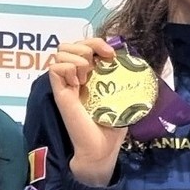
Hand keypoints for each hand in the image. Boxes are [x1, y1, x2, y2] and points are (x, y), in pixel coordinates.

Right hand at [49, 37, 129, 187]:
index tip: (111, 55)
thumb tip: (135, 60)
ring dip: (77, 58)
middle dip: (86, 46)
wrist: (102, 148)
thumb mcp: (123, 97)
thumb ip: (124, 78)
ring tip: (86, 78)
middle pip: (69, 44)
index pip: (84, 45)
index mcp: (89, 74)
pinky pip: (54, 68)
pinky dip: (68, 69)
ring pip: (60, 51)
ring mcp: (66, 83)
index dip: (97, 42)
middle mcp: (75, 76)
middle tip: (99, 63)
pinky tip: (78, 84)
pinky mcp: (59, 93)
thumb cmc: (112, 126)